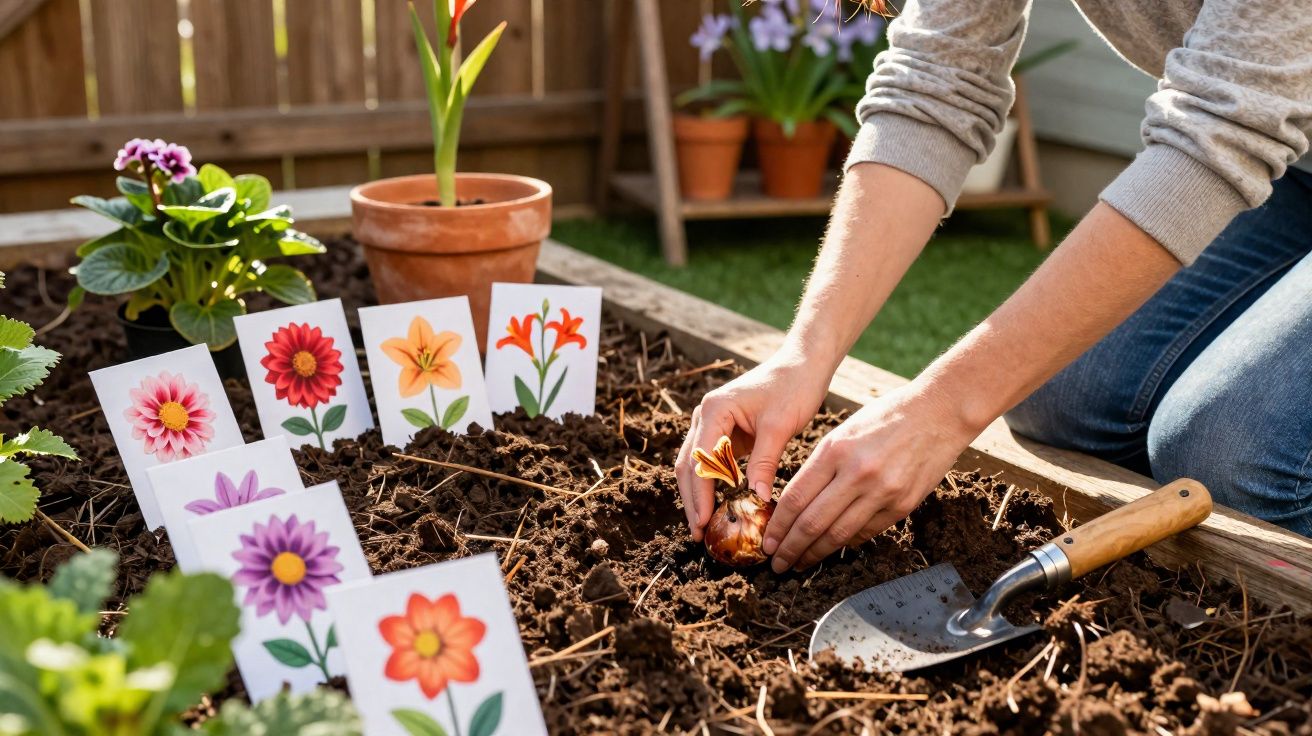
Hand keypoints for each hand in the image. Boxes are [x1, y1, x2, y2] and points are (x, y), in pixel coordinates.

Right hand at [675, 353, 829, 540]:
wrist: (802, 364)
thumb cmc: (793, 388)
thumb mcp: (779, 427)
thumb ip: (764, 463)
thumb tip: (756, 500)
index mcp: (714, 410)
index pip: (699, 461)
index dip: (700, 495)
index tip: (703, 522)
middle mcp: (705, 415)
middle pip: (688, 465)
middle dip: (692, 500)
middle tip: (698, 533)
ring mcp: (712, 423)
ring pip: (695, 465)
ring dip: (698, 494)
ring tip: (703, 525)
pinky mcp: (723, 430)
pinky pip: (711, 462)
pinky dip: (712, 484)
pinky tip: (718, 505)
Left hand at [762, 383, 977, 572]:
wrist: (938, 413)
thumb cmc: (885, 417)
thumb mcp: (842, 432)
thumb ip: (820, 466)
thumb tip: (796, 503)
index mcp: (835, 451)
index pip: (796, 498)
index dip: (777, 526)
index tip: (767, 541)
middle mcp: (857, 474)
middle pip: (812, 523)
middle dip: (790, 548)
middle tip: (777, 563)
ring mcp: (882, 492)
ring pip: (839, 535)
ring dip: (815, 554)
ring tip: (799, 564)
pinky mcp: (903, 505)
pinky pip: (866, 532)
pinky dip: (846, 544)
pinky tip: (832, 549)